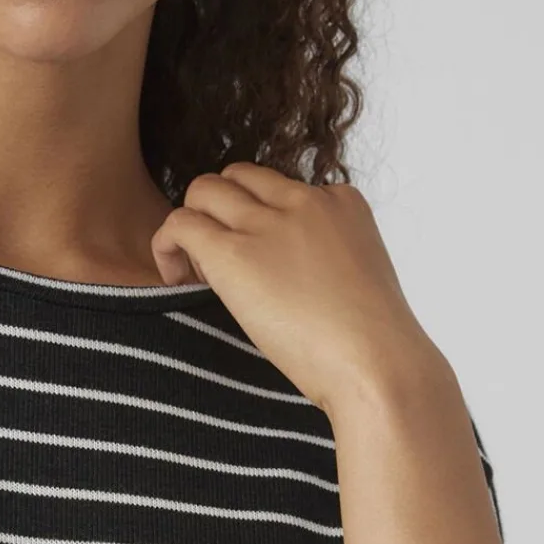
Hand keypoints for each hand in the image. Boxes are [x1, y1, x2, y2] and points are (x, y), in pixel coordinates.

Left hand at [151, 164, 435, 414]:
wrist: (377, 365)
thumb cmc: (374, 346)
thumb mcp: (360, 282)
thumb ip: (327, 264)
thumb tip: (296, 284)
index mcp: (341, 203)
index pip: (281, 189)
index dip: (260, 222)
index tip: (260, 265)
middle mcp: (303, 201)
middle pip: (239, 178)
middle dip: (222, 213)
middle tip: (221, 267)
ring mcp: (267, 223)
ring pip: (204, 190)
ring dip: (194, 227)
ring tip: (199, 276)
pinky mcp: (233, 251)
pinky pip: (179, 223)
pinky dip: (167, 246)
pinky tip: (176, 281)